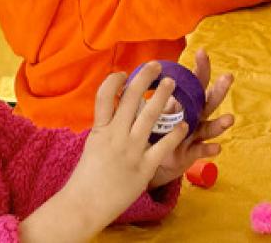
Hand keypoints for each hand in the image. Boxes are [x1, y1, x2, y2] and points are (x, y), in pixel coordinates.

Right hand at [58, 64, 189, 231]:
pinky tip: (184, 124)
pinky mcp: (144, 167)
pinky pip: (164, 146)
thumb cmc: (88, 175)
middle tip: (156, 65)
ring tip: (172, 82)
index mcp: (100, 130)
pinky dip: (175, 133)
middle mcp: (116, 136)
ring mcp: (131, 151)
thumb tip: (114, 109)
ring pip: (150, 116)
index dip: (114, 80)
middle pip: (130, 98)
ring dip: (162, 96)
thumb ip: (106, 127)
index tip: (124, 73)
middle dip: (144, 78)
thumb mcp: (93, 144)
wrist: (86, 204)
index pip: (104, 95)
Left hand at [151, 49, 235, 186]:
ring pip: (210, 127)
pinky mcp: (191, 152)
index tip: (202, 52)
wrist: (151, 158)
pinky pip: (201, 150)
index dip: (200, 67)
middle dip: (219, 89)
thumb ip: (150, 92)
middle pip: (209, 101)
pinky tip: (217, 148)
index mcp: (185, 102)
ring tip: (230, 119)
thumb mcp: (153, 107)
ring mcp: (195, 135)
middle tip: (228, 77)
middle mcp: (195, 117)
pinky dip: (209, 149)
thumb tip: (140, 69)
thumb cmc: (154, 128)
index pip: (196, 81)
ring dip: (220, 123)